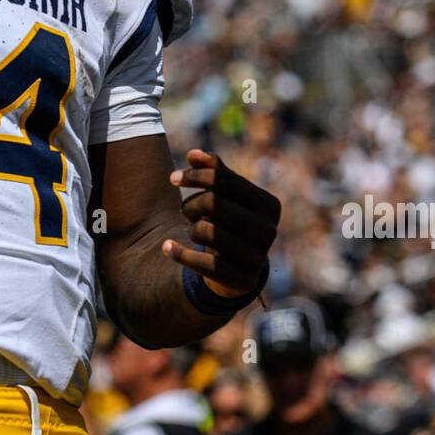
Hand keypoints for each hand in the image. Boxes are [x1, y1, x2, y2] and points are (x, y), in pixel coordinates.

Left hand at [164, 149, 279, 297]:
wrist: (241, 268)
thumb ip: (214, 171)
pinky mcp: (240, 280)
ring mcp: (256, 258)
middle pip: (213, 203)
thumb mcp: (227, 196)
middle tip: (185, 210)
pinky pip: (202, 264)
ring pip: (206, 232)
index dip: (195, 175)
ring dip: (191, 229)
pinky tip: (167, 247)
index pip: (224, 180)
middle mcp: (267, 231)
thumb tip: (193, 153)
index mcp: (268, 205)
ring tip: (194, 231)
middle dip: (191, 204)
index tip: (173, 178)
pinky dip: (179, 253)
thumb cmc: (231, 222)